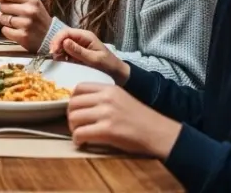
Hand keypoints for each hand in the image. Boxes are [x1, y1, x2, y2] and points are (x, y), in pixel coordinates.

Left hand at [0, 0, 52, 51]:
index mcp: (32, 0)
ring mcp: (26, 24)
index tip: (0, 0)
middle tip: (13, 14)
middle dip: (5, 10)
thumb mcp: (32, 3)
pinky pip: (4, 30)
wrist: (51, 37)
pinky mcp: (23, 36)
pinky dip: (7, 31)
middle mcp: (30, 11)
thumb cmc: (39, 18)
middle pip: (2, 6)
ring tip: (16, 23)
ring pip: (2, 18)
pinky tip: (16, 31)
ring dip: (6, 21)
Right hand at [49, 27, 129, 83]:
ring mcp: (78, 46)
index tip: (53, 51)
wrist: (117, 74)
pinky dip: (61, 56)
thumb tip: (64, 42)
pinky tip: (61, 62)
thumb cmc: (108, 65)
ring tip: (57, 60)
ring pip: (62, 44)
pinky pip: (65, 52)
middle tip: (53, 57)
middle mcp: (80, 39)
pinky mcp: (76, 54)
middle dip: (56, 45)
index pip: (66, 32)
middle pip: (62, 37)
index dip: (57, 39)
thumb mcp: (95, 59)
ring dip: (57, 51)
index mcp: (86, 36)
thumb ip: (80, 51)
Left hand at [67, 83, 181, 158]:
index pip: (79, 88)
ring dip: (73, 128)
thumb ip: (103, 98)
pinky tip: (82, 143)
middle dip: (70, 115)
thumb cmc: (141, 119)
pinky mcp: (107, 130)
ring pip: (74, 117)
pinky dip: (77, 139)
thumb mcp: (122, 99)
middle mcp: (106, 98)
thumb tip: (82, 105)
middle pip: (73, 103)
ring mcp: (106, 113)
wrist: (159, 133)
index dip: (73, 100)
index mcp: (109, 89)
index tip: (76, 110)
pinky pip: (81, 133)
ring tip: (79, 134)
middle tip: (75, 125)